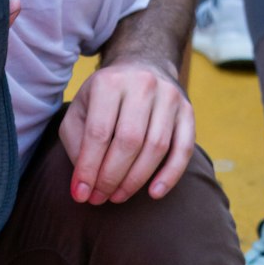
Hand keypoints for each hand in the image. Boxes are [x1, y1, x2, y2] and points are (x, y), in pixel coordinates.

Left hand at [59, 59, 194, 205]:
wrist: (142, 66)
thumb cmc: (104, 99)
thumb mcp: (79, 113)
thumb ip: (76, 145)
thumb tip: (83, 186)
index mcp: (110, 83)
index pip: (99, 134)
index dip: (89, 169)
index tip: (81, 195)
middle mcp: (142, 85)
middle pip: (129, 142)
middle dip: (111, 178)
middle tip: (99, 198)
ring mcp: (169, 96)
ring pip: (156, 148)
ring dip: (135, 180)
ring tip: (117, 196)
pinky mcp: (187, 110)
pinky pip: (183, 148)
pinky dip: (170, 174)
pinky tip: (154, 193)